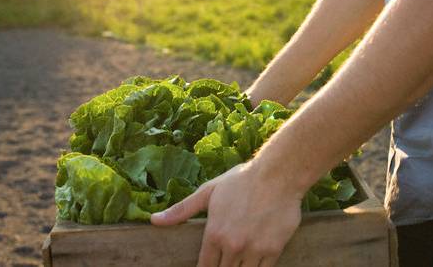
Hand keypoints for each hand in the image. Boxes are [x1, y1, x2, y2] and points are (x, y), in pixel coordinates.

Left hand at [151, 161, 302, 266]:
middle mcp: (232, 245)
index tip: (209, 266)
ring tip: (236, 261)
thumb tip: (154, 220)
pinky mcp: (273, 250)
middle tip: (224, 260)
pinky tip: (253, 263)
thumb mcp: (208, 191)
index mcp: (214, 234)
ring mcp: (253, 250)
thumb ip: (182, 210)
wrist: (277, 174)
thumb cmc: (242, 180)